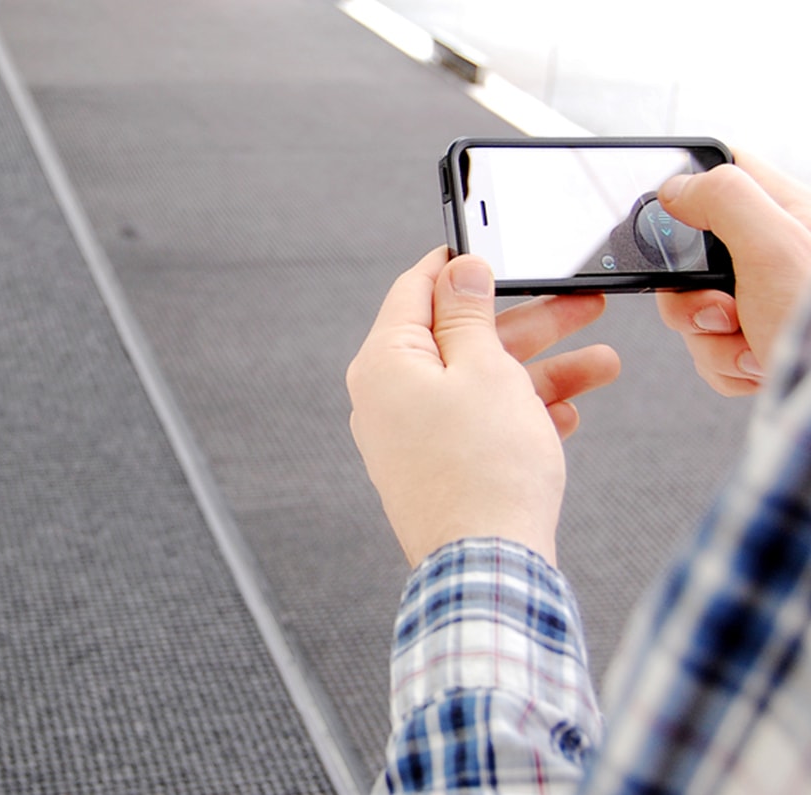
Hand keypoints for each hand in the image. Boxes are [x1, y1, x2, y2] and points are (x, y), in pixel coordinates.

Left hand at [347, 248, 619, 566]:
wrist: (487, 568)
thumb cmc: (484, 469)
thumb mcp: (485, 368)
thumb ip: (470, 312)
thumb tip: (457, 270)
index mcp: (386, 362)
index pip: (415, 290)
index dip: (458, 265)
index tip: (495, 250)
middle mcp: (388, 397)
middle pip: (460, 338)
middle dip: (529, 322)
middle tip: (582, 305)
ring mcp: (409, 436)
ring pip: (480, 383)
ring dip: (542, 371)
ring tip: (604, 364)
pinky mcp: (435, 467)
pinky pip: (479, 425)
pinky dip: (522, 415)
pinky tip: (567, 414)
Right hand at [655, 151, 810, 395]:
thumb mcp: (774, 247)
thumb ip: (722, 199)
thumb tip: (675, 187)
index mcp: (785, 214)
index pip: (721, 174)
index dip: (686, 194)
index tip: (673, 228)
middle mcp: (773, 255)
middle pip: (689, 259)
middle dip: (691, 299)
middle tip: (722, 311)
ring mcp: (763, 300)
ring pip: (696, 313)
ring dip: (712, 341)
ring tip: (754, 348)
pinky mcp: (759, 340)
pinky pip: (712, 350)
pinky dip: (726, 366)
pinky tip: (758, 366)